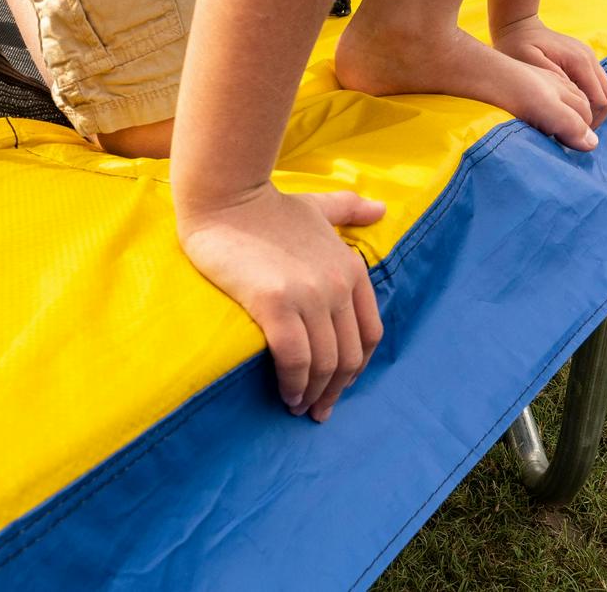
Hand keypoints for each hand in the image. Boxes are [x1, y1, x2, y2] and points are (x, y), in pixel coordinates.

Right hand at [177, 184, 385, 421]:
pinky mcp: (275, 303)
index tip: (339, 385)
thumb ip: (350, 210)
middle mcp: (337, 285)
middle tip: (317, 410)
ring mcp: (309, 294)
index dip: (356, 368)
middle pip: (348, 356)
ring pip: (323, 363)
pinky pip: (294, 358)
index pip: (369, 334)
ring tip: (298, 407)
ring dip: (313, 394)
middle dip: (335, 390)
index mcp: (351, 268)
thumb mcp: (318, 207)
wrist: (226, 196)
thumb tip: (381, 210)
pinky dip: (293, 383)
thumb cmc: (268, 205)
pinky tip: (286, 394)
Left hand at [491, 15, 606, 128]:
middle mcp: (590, 58)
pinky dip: (588, 100)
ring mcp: (590, 57)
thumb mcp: (527, 65)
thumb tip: (572, 103)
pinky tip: (568, 107)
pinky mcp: (584, 59)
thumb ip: (552, 83)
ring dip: (592, 110)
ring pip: (605, 93)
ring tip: (569, 122)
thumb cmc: (516, 46)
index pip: (600, 102)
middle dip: (595, 119)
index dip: (589, 122)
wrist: (517, 25)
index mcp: (579, 62)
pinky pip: (595, 86)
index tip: (570, 133)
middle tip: (571, 132)